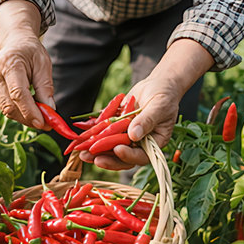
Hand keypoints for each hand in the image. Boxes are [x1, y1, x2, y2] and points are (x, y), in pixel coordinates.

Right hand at [0, 0, 55, 129]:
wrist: (15, 43)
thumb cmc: (31, 52)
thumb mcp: (43, 64)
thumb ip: (45, 87)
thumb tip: (49, 110)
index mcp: (9, 64)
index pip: (17, 93)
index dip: (29, 111)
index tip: (42, 123)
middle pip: (10, 106)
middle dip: (28, 118)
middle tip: (47, 124)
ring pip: (7, 110)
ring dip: (25, 118)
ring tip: (41, 116)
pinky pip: (5, 108)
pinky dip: (19, 113)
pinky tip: (30, 110)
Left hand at [79, 39, 214, 169]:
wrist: (157, 85)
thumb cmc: (164, 95)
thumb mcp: (159, 106)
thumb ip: (147, 120)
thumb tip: (133, 135)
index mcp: (153, 144)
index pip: (140, 156)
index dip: (128, 155)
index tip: (117, 149)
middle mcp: (139, 144)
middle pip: (122, 156)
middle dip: (106, 158)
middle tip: (92, 157)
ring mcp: (126, 137)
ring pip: (110, 148)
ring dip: (95, 150)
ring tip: (80, 151)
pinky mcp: (117, 128)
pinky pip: (103, 134)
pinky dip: (92, 135)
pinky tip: (80, 136)